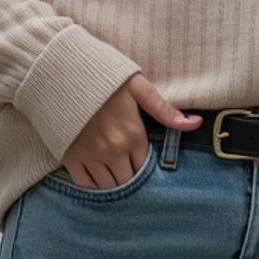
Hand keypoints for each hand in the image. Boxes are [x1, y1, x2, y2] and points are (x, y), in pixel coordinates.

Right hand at [61, 74, 201, 188]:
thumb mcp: (137, 86)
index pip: (144, 166)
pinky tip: (95, 174)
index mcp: (133, 134)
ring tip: (112, 172)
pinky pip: (85, 185)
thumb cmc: (103, 76)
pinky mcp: (70, 158)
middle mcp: (113, 150)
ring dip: (112, 183)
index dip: (143, 164)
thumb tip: (195, 123)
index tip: (138, 159)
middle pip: (128, 180)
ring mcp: (90, 156)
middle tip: (125, 167)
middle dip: (129, 176)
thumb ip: (164, 110)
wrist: (63, 71)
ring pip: (108, 187)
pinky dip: (92, 185)